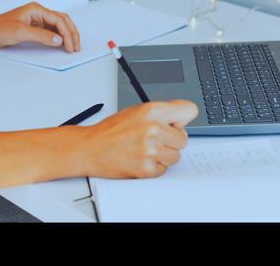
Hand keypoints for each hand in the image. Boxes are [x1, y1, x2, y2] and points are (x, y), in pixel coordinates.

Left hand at [0, 1, 79, 52]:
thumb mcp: (20, 33)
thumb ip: (41, 36)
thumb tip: (58, 40)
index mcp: (36, 9)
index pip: (59, 20)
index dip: (67, 34)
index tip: (70, 47)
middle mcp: (38, 12)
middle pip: (62, 20)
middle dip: (72, 33)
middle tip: (76, 47)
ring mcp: (37, 19)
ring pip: (59, 25)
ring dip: (67, 35)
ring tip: (73, 46)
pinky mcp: (34, 27)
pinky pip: (51, 30)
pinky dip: (59, 37)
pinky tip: (62, 44)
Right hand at [79, 100, 198, 178]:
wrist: (90, 148)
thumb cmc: (110, 130)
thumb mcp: (136, 111)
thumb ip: (160, 113)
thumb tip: (181, 118)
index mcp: (153, 110)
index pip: (190, 110)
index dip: (181, 119)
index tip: (174, 124)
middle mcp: (154, 128)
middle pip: (183, 139)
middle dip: (171, 141)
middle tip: (153, 140)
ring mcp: (151, 149)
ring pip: (175, 156)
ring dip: (163, 156)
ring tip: (144, 149)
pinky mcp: (147, 167)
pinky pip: (164, 169)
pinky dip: (153, 167)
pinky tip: (139, 158)